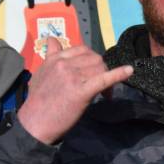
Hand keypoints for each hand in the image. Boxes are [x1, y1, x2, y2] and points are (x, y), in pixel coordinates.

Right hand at [16, 37, 132, 143]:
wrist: (34, 124)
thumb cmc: (38, 102)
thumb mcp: (40, 73)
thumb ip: (50, 56)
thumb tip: (52, 39)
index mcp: (55, 59)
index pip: (82, 50)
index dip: (91, 61)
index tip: (92, 74)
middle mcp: (64, 64)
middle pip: (94, 58)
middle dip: (101, 70)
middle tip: (102, 86)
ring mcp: (72, 76)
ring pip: (100, 68)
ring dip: (107, 78)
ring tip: (105, 93)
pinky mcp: (81, 91)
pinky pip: (104, 78)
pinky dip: (118, 74)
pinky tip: (129, 71)